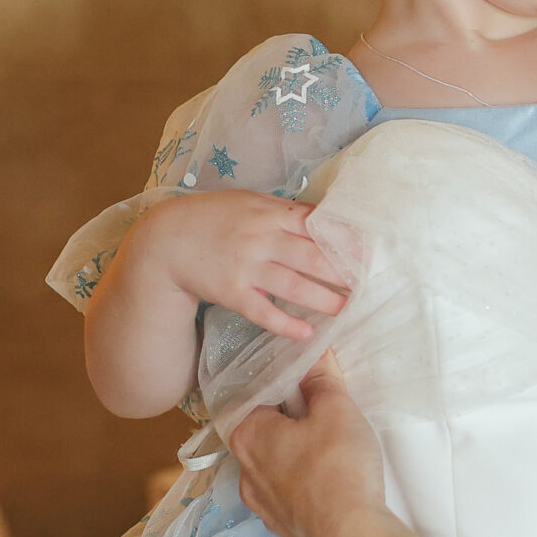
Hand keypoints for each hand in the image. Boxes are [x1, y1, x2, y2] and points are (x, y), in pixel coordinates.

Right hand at [140, 189, 348, 340]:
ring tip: (344, 309)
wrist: (167, 239)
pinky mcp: (233, 293)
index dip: (344, 239)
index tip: (368, 251)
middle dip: (342, 272)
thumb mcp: (248, 203)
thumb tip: (322, 222)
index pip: (316, 225)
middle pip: (312, 256)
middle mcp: (261, 239)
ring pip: (293, 286)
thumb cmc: (213, 217)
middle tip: (365, 284)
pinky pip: (264, 312)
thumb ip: (283, 213)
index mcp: (269, 213)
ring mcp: (247, 267)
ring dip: (323, 299)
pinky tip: (306, 333)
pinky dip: (286, 324)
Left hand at [231, 362, 432, 536]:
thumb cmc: (339, 466)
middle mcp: (244, 470)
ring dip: (298, 453)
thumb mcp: (336, 408)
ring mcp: (261, 503)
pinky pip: (289, 492)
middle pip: (266, 431)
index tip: (311, 384)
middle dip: (293, 420)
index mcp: (247, 434)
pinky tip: (330, 480)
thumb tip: (312, 353)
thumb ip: (320, 378)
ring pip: (276, 464)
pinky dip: (305, 482)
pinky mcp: (281, 526)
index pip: (258, 395)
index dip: (286, 385)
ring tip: (332, 448)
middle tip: (327, 413)